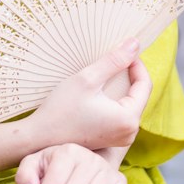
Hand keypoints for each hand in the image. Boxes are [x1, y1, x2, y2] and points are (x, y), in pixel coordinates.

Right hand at [28, 38, 151, 152]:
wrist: (39, 138)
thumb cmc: (61, 110)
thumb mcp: (88, 79)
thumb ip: (114, 61)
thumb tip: (135, 43)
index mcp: (129, 119)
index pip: (145, 85)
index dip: (136, 64)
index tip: (123, 51)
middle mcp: (130, 133)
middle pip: (138, 95)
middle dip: (128, 76)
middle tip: (112, 59)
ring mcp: (121, 139)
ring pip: (129, 104)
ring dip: (121, 87)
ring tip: (104, 74)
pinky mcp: (111, 140)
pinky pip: (120, 114)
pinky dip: (114, 100)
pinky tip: (98, 92)